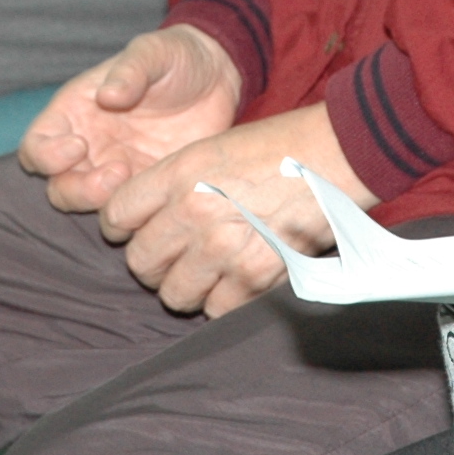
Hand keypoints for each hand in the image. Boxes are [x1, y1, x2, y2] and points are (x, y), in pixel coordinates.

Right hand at [19, 25, 244, 210]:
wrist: (218, 77)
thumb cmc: (175, 57)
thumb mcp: (153, 52)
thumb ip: (130, 69)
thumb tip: (106, 97)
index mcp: (75, 114)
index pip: (36, 147)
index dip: (46, 156)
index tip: (79, 146)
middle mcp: (90, 148)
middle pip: (59, 188)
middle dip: (78, 191)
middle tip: (116, 173)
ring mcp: (117, 171)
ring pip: (90, 208)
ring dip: (104, 204)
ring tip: (135, 178)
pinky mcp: (148, 186)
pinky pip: (129, 213)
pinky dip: (136, 213)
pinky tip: (158, 193)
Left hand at [97, 103, 371, 315]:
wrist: (337, 153)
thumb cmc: (277, 146)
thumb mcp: (213, 149)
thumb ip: (174, 184)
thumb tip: (148, 219)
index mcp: (179, 174)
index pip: (116, 216)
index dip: (121, 228)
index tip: (133, 231)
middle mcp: (194, 213)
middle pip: (140, 263)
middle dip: (153, 263)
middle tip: (174, 255)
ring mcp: (224, 249)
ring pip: (173, 295)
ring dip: (186, 287)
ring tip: (207, 271)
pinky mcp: (256, 276)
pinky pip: (217, 309)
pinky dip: (223, 300)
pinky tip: (236, 279)